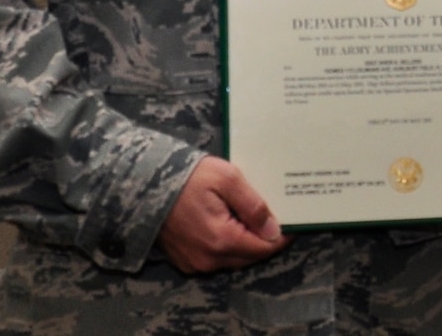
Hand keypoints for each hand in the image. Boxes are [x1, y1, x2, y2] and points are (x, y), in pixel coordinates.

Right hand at [159, 156, 289, 272]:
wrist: (146, 185)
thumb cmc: (190, 177)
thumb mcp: (228, 179)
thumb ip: (253, 206)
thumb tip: (274, 230)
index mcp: (222, 240)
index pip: (264, 248)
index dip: (282, 236)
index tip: (295, 220)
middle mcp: (209, 259)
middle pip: (250, 255)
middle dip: (265, 239)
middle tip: (277, 215)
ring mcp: (195, 263)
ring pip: (234, 258)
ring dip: (246, 241)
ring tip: (254, 216)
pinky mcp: (185, 260)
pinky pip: (216, 258)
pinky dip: (228, 244)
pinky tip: (231, 222)